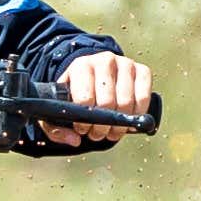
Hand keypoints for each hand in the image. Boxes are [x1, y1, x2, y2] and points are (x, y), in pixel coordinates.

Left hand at [35, 51, 154, 142]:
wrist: (96, 76)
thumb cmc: (76, 95)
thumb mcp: (59, 108)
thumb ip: (56, 127)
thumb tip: (75, 140)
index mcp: (80, 66)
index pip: (85, 98)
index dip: (84, 120)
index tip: (82, 128)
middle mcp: (104, 60)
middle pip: (107, 102)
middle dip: (102, 126)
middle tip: (98, 133)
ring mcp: (125, 63)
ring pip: (126, 102)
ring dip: (120, 125)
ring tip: (112, 131)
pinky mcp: (142, 70)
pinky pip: (144, 97)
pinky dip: (138, 114)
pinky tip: (128, 121)